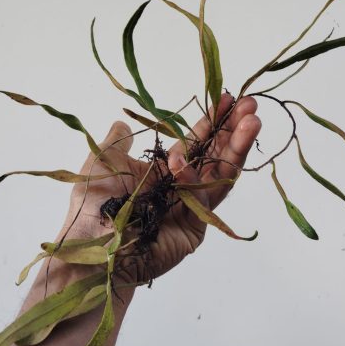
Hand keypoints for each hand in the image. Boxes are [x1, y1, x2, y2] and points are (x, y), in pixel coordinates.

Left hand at [45, 93, 260, 288]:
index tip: (228, 99)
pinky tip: (182, 162)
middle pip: (216, 155)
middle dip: (234, 129)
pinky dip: (194, 178)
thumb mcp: (102, 161)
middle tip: (251, 106)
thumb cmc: (93, 204)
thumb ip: (118, 141)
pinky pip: (201, 199)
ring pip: (221, 174)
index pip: (197, 141)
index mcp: (166, 170)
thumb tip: (121, 122)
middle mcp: (183, 185)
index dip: (212, 121)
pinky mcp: (194, 227)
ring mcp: (191, 207)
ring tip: (252, 122)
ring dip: (237, 147)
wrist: (91, 247)